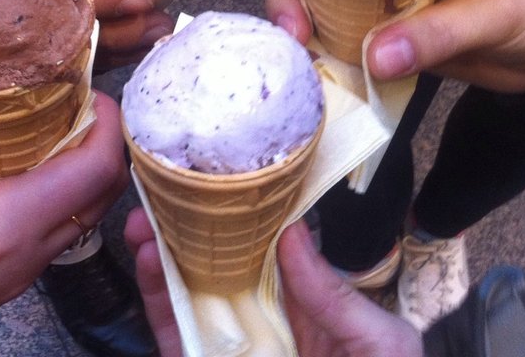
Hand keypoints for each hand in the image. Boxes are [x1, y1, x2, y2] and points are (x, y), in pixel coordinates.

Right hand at [0, 91, 127, 355]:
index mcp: (8, 223)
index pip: (97, 170)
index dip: (109, 126)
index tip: (96, 98)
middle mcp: (30, 252)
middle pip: (106, 191)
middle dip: (107, 141)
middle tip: (84, 107)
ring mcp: (27, 272)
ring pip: (89, 212)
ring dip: (90, 168)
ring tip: (65, 130)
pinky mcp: (16, 279)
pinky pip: (64, 228)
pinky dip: (69, 192)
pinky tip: (38, 169)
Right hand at [124, 210, 422, 356]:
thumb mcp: (378, 343)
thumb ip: (335, 294)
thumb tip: (294, 230)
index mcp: (311, 308)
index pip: (272, 253)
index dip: (245, 217)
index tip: (222, 183)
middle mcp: (267, 324)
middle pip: (223, 269)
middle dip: (194, 231)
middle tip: (168, 191)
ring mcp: (235, 350)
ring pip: (192, 298)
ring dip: (165, 257)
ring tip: (145, 218)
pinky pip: (180, 337)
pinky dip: (159, 303)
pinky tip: (147, 264)